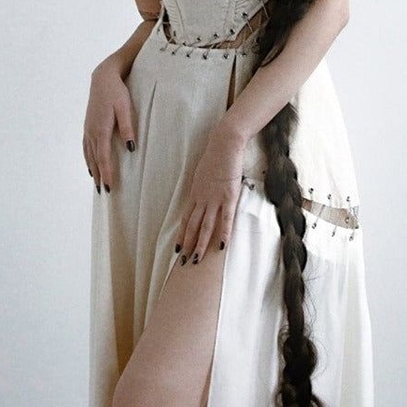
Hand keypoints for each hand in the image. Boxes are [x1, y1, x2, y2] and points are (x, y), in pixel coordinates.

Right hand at [83, 58, 135, 192]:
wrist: (102, 78)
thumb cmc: (116, 92)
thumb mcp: (125, 108)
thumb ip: (128, 128)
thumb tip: (131, 148)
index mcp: (101, 130)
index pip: (103, 158)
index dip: (107, 173)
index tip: (110, 187)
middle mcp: (92, 132)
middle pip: (95, 160)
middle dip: (99, 176)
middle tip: (104, 192)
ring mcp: (88, 129)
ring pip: (89, 155)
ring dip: (93, 170)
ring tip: (97, 184)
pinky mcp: (87, 126)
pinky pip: (86, 147)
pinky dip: (88, 159)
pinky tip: (90, 165)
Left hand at [177, 125, 245, 261]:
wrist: (224, 144)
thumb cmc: (215, 155)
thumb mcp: (203, 172)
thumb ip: (203, 185)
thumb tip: (203, 193)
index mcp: (195, 193)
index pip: (186, 219)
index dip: (181, 235)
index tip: (178, 248)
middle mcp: (202, 199)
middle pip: (192, 226)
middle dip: (187, 245)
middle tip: (183, 262)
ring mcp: (215, 199)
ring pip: (205, 227)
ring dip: (200, 244)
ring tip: (196, 260)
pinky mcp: (229, 197)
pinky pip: (225, 219)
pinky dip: (223, 233)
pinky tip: (221, 246)